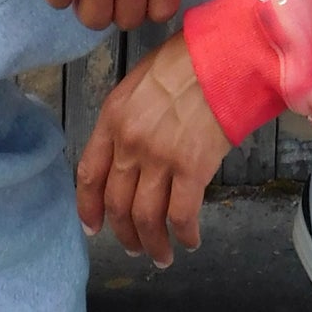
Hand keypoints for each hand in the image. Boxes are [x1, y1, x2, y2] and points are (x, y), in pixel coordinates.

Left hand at [75, 32, 231, 266]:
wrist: (222, 56)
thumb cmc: (186, 61)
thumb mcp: (140, 82)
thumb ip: (128, 119)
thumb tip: (128, 153)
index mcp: (112, 119)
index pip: (89, 175)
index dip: (89, 208)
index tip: (93, 228)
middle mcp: (130, 143)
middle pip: (117, 204)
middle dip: (125, 233)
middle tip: (135, 248)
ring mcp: (159, 158)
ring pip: (146, 218)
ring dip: (153, 244)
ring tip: (161, 255)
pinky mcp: (192, 168)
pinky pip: (182, 214)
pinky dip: (184, 234)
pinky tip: (190, 240)